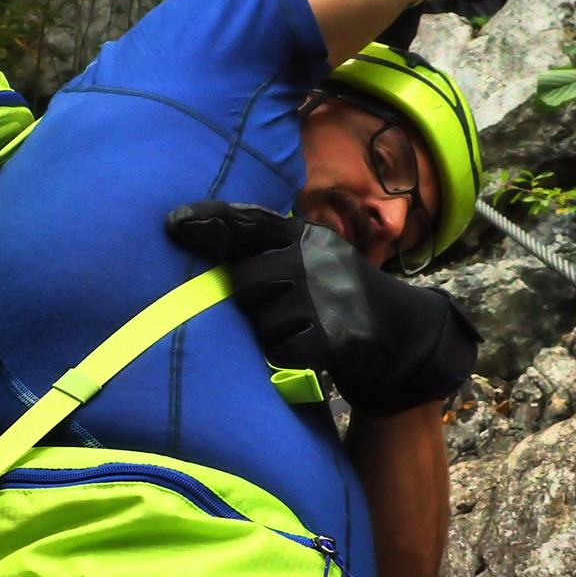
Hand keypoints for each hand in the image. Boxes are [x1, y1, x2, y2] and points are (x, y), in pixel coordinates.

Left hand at [166, 202, 481, 416]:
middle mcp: (316, 259)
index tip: (173, 224)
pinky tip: (309, 349)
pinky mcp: (333, 334)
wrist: (402, 334)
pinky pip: (281, 349)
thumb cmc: (342, 297)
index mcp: (309, 236)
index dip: (212, 221)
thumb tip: (210, 246)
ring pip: (261, 319)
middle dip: (251, 300)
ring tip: (302, 328)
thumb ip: (275, 251)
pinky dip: (287, 355)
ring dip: (272, 332)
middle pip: (246, 279)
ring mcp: (325, 295)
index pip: (252, 221)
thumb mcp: (317, 259)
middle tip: (279, 307)